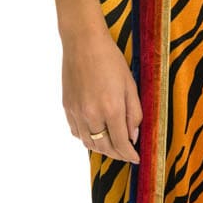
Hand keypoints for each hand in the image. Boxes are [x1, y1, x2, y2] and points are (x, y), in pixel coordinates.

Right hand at [62, 24, 141, 163]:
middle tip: (126, 154)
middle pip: (105, 147)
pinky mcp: (67, 107)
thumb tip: (133, 136)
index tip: (136, 159)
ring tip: (112, 147)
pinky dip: (87, 138)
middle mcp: (92, 115)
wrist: (83, 43)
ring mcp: (77, 112)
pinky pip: (77, 132)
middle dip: (118, 154)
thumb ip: (134, 113)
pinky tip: (95, 134)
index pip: (121, 143)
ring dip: (102, 149)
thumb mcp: (130, 85)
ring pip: (89, 143)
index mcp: (111, 109)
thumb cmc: (110, 60)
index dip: (130, 155)